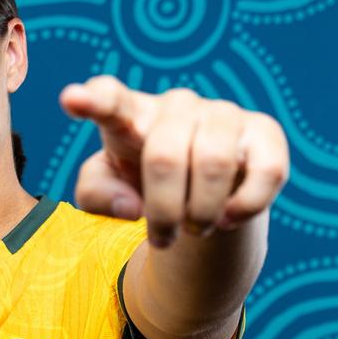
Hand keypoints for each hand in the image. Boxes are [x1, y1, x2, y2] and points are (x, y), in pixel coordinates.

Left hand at [59, 76, 288, 246]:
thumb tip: (132, 206)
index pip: (110, 99)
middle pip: (164, 158)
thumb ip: (97, 197)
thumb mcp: (105, 194)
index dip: (93, 101)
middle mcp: (176, 106)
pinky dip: (244, 208)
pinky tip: (228, 218)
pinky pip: (266, 171)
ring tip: (196, 228)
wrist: (197, 196)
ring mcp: (222, 113)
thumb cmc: (140, 185)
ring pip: (214, 164)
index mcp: (129, 116)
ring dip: (201, 214)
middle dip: (163, 213)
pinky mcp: (264, 132)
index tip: (71, 100)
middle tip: (162, 238)